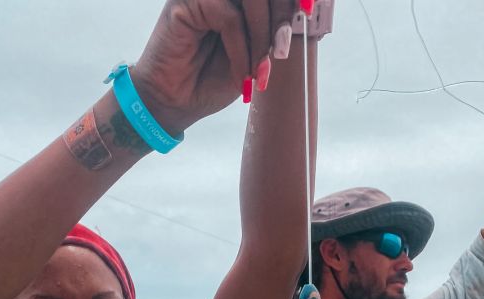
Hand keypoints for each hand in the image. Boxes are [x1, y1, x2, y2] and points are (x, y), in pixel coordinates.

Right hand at [132, 0, 300, 131]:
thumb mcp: (252, 55)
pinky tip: (240, 72)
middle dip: (280, 18)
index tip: (309, 9)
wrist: (174, 103)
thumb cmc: (209, 80)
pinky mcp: (186, 1)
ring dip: (262, 34)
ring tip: (260, 68)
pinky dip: (240, 48)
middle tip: (280, 52)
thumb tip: (303, 11)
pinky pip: (229, 17)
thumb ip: (272, 31)